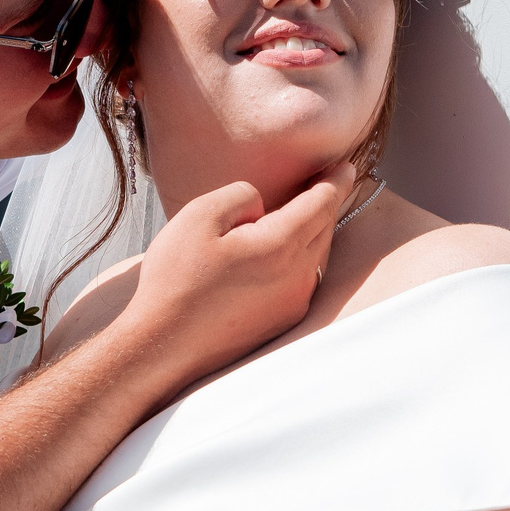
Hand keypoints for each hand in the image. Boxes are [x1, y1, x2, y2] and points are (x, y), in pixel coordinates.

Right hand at [118, 166, 352, 385]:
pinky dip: (302, 257)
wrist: (164, 344)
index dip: (335, 180)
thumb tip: (262, 205)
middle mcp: (297, 277)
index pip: (322, 204)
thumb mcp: (199, 216)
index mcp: (280, 246)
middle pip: (325, 229)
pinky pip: (304, 278)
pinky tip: (284, 251)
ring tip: (305, 212)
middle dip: (328, 202)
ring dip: (315, 231)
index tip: (345, 166)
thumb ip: (241, 195)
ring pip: (317, 255)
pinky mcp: (282, 320)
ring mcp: (293, 302)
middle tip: (329, 180)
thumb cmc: (176, 280)